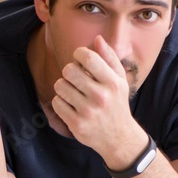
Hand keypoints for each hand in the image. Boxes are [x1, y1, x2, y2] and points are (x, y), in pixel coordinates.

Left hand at [51, 36, 147, 168]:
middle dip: (69, 71)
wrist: (118, 138)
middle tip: (75, 78)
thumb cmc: (117, 103)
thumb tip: (97, 39)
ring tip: (74, 92)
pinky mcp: (76, 124)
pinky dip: (61, 102)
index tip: (79, 59)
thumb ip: (109, 58)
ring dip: (64, 87)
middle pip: (68, 70)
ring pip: (60, 85)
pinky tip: (71, 105)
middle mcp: (100, 96)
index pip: (87, 57)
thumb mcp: (120, 80)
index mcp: (112, 82)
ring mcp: (88, 111)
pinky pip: (56, 102)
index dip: (78, 54)